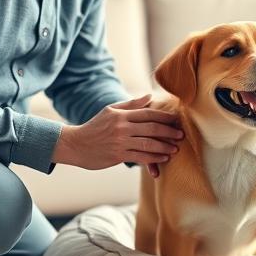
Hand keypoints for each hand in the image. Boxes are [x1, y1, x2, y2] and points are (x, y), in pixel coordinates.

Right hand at [52, 94, 182, 173]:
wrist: (75, 145)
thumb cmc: (94, 127)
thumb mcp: (110, 111)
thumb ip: (131, 105)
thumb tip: (149, 96)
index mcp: (121, 115)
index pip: (148, 113)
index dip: (165, 117)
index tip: (176, 120)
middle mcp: (122, 127)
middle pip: (152, 128)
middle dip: (169, 132)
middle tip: (181, 135)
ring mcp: (120, 142)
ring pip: (148, 143)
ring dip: (164, 146)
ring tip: (175, 149)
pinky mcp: (118, 155)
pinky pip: (141, 157)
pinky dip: (154, 158)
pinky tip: (163, 159)